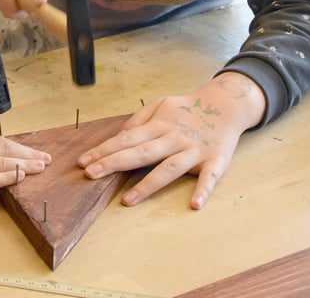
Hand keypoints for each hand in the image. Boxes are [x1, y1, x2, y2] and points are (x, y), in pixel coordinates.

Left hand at [77, 72, 265, 208]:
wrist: (225, 105)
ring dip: (149, 184)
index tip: (83, 162)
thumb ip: (139, 119)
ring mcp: (194, 150)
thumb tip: (119, 135)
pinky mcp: (215, 161)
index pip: (127, 138)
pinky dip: (203, 190)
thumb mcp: (160, 104)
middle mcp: (174, 137)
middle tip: (91, 175)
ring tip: (128, 200)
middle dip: (115, 163)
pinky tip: (194, 204)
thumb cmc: (187, 110)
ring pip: (169, 168)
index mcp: (159, 124)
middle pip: (141, 152)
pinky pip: (209, 177)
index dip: (104, 150)